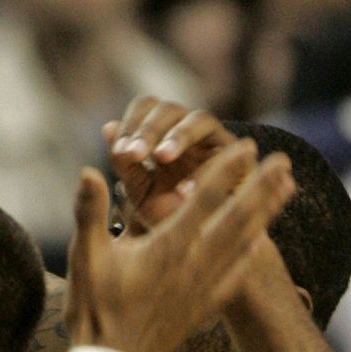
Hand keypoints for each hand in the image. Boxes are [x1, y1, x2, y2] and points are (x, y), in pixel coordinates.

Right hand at [63, 140, 293, 351]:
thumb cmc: (94, 307)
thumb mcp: (84, 256)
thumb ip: (89, 211)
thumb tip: (88, 171)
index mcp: (167, 248)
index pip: (204, 200)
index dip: (226, 171)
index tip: (247, 146)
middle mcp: (194, 264)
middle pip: (238, 218)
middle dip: (262, 187)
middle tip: (285, 160)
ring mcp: (205, 287)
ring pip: (245, 242)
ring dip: (267, 213)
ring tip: (287, 189)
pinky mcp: (207, 305)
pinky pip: (239, 271)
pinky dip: (254, 249)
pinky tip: (263, 239)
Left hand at [105, 96, 236, 232]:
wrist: (198, 244)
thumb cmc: (165, 213)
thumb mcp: (139, 191)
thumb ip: (125, 163)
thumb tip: (108, 127)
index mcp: (161, 132)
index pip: (146, 107)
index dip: (132, 123)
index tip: (119, 152)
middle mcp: (189, 130)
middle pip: (170, 108)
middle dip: (150, 129)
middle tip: (133, 154)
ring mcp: (216, 141)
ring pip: (201, 119)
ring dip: (179, 135)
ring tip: (161, 157)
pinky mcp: (242, 160)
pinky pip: (227, 153)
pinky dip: (205, 170)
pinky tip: (186, 190)